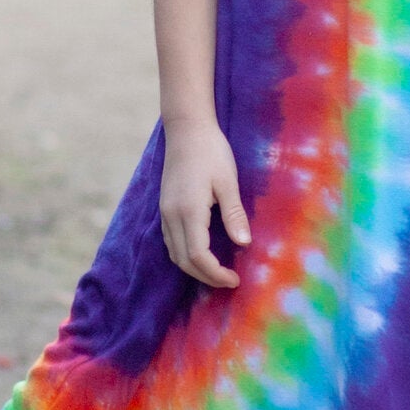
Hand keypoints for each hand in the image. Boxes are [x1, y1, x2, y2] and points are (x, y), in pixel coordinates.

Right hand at [160, 116, 249, 288]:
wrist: (187, 129)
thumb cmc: (211, 151)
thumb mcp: (228, 181)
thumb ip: (234, 214)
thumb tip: (244, 244)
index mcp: (189, 211)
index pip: (198, 256)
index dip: (215, 273)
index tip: (235, 279)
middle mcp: (171, 216)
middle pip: (184, 261)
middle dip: (206, 276)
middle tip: (229, 281)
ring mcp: (165, 213)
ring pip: (174, 254)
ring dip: (194, 268)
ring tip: (217, 273)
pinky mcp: (165, 208)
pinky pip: (171, 242)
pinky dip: (185, 256)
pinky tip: (202, 254)